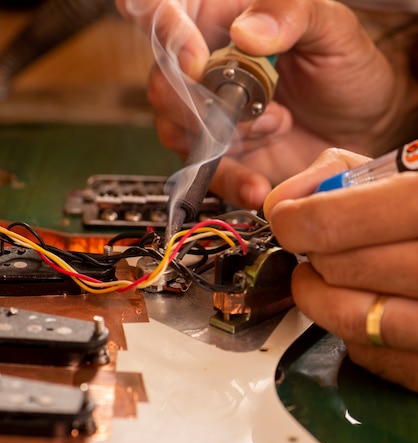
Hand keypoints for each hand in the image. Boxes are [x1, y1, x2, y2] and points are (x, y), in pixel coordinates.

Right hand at [117, 0, 417, 210]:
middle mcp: (208, 70)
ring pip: (177, 131)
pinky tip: (256, 186)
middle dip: (199, 103)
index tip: (196, 62)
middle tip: (250, 105)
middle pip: (164, 83)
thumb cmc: (347, 70)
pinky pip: (208, 174)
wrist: (365, 127)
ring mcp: (213, 118)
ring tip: (277, 125)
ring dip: (222, 140)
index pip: (169, 16)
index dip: (172, 38)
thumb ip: (291, 15)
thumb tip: (245, 32)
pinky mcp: (225, 159)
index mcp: (224, 21)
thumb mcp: (331, 30)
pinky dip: (229, 182)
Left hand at [264, 148, 417, 391]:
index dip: (296, 223)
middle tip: (318, 247)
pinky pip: (374, 355)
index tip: (288, 221)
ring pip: (350, 320)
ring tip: (324, 279)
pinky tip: (370, 306)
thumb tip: (279, 202)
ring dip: (321, 297)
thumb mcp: (409, 173)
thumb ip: (340, 174)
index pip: (334, 223)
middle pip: (340, 270)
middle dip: (315, 255)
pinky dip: (356, 332)